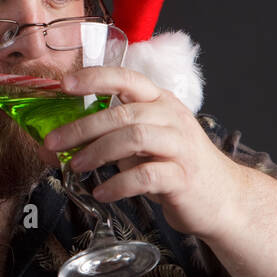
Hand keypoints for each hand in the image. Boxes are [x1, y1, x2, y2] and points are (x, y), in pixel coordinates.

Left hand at [35, 66, 244, 239]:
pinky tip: (102, 192)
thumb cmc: (175, 166)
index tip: (64, 84)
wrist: (222, 198)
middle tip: (54, 142)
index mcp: (159, 101)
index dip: (95, 78)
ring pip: (134, 138)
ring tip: (75, 166)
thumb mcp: (144, 143)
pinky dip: (118, 184)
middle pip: (122, 112)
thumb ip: (111, 136)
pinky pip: (145, 176)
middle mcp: (171, 117)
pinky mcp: (183, 177)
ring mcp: (180, 146)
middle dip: (82, 127)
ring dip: (98, 152)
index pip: (127, 78)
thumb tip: (59, 142)